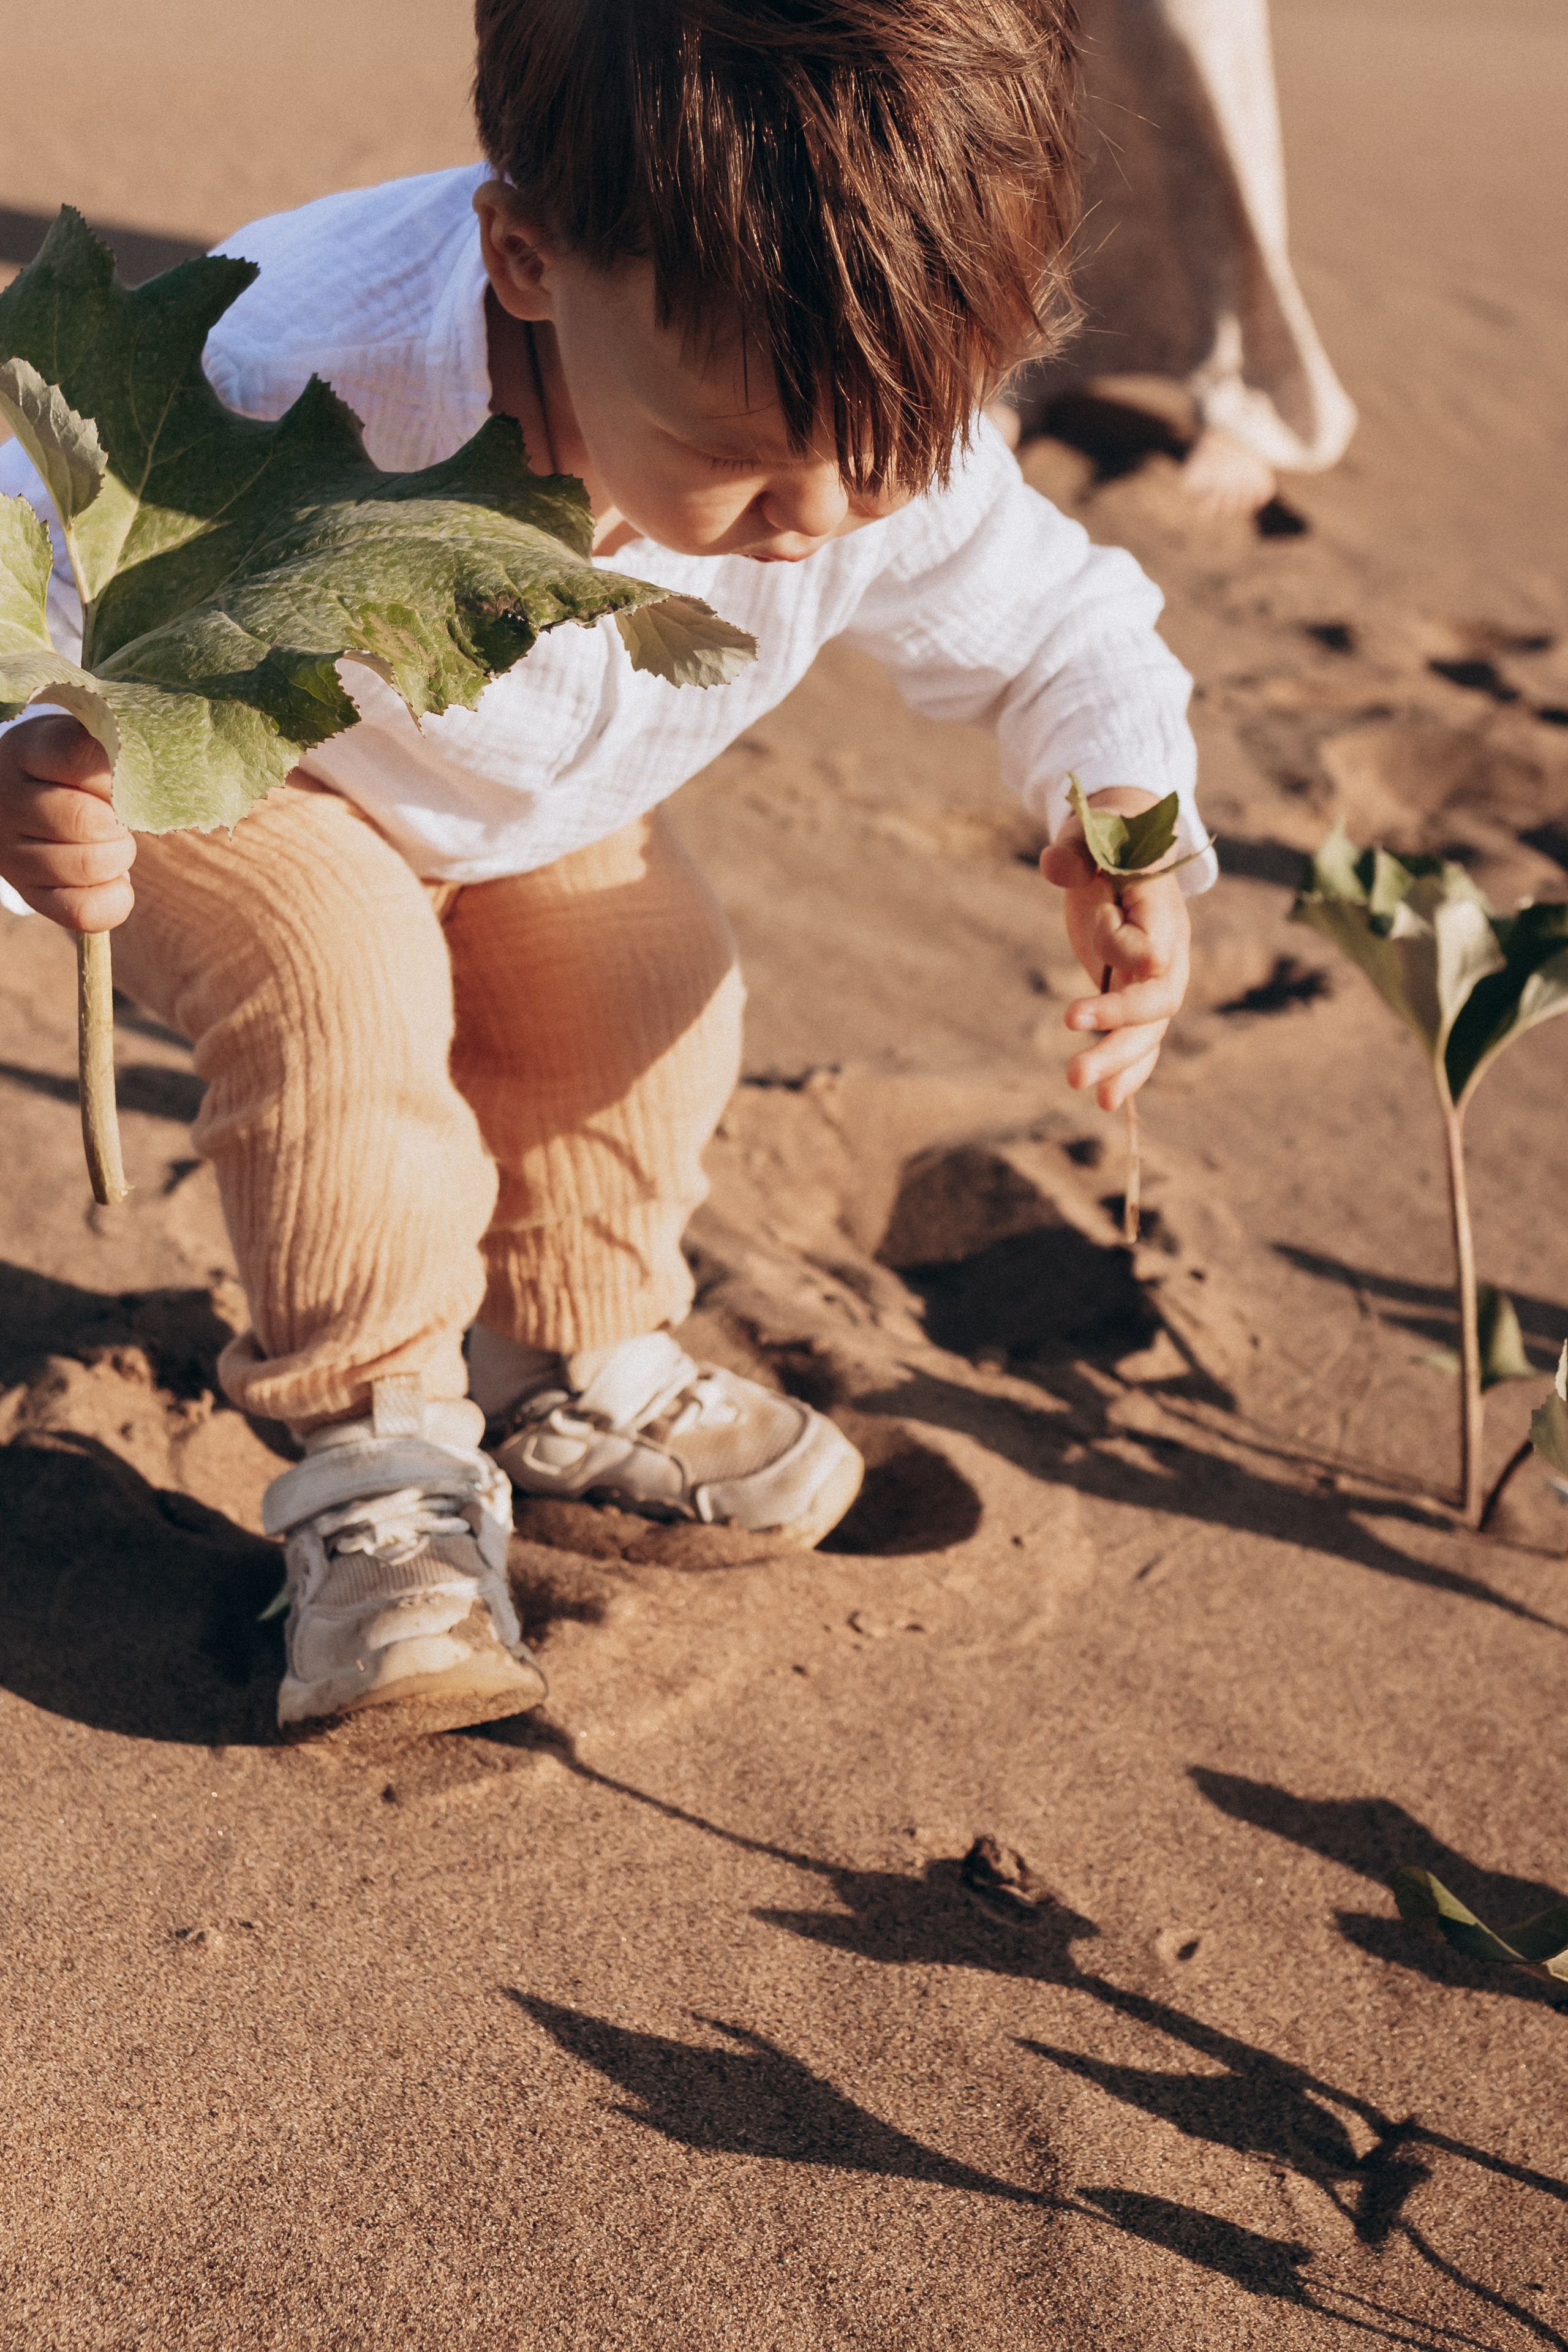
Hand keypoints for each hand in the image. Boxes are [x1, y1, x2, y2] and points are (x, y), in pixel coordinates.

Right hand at [0, 714, 132, 930]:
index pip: (79, 757)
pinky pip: (83, 911)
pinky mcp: (31, 894)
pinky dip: (114, 899)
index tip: (122, 775)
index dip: (117, 773)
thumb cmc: (75, 767)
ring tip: (112, 842)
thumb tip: (152, 759)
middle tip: (120, 816)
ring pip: (87, 866)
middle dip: (120, 821)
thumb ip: (114, 742)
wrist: (33, 799)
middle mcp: (9, 802)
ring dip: (119, 857)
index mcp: (26, 750)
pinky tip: (116, 880)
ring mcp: (13, 853)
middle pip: (85, 819)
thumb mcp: (85, 739)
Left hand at [1040, 786, 1191, 1110]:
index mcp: (1161, 907)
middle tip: (1073, 1065)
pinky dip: (1128, 1071)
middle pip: (1157, 1003)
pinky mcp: (1138, 996)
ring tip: (1074, 1084)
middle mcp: (1169, 949)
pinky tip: (1105, 1102)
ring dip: (1116, 1064)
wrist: (1129, 844)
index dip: (1128, 950)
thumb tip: (1056, 867)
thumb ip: (1073, 852)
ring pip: (1148, 1031)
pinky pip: (1142, 1041)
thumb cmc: (1105, 838)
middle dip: (1117, 1033)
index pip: (1154, 944)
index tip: (1099, 940)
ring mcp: (1157, 978)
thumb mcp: (1086, 836)